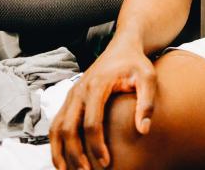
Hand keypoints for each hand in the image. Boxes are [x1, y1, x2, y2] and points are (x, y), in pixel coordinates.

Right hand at [49, 45, 155, 169]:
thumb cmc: (136, 64)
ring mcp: (71, 95)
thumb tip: (143, 130)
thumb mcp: (148, 78)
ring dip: (59, 153)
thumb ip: (147, 103)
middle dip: (74, 154)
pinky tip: (63, 159)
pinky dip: (56, 144)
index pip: (91, 123)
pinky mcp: (69, 99)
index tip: (106, 163)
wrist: (122, 47)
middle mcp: (78, 91)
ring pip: (56, 128)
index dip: (96, 146)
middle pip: (68, 129)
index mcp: (96, 86)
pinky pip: (56, 124)